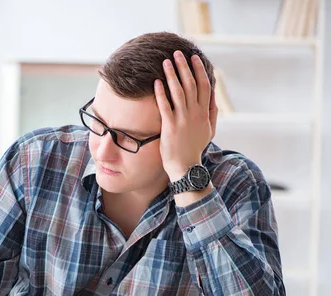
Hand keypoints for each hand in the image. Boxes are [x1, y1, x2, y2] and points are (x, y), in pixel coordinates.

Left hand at [154, 50, 217, 181]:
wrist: (186, 166)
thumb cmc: (195, 148)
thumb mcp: (209, 130)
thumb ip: (212, 112)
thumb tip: (213, 95)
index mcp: (205, 112)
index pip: (204, 86)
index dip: (199, 70)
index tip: (194, 57)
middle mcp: (195, 113)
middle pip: (191, 84)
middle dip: (184, 67)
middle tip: (177, 53)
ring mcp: (183, 119)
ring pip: (178, 92)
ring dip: (172, 75)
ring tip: (165, 62)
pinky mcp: (170, 126)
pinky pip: (165, 106)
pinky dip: (161, 93)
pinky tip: (157, 82)